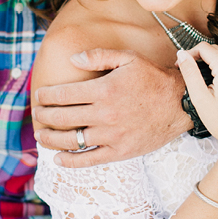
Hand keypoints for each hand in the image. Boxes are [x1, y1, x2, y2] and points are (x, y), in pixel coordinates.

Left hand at [33, 49, 190, 167]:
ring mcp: (111, 135)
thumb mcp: (128, 58)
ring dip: (50, 138)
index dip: (45, 96)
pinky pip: (89, 160)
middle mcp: (104, 114)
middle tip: (36, 114)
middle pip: (62, 118)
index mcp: (103, 90)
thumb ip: (98, 56)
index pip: (63, 94)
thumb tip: (72, 59)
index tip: (38, 96)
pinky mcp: (120, 152)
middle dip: (43, 116)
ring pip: (70, 141)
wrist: (180, 103)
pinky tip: (58, 159)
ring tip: (41, 135)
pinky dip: (70, 162)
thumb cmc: (153, 79)